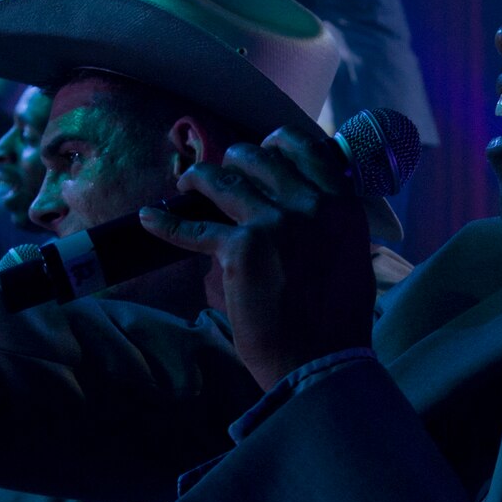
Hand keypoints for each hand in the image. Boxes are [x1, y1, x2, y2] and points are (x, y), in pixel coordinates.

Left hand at [139, 129, 374, 389]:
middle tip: (225, 169)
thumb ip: (333, 225)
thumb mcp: (353, 258)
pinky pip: (194, 228)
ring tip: (188, 181)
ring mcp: (272, 224)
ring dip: (201, 177)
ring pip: (224, 182)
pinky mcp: (239, 249)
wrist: (320, 359)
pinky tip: (148, 217)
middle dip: (236, 160)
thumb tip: (314, 210)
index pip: (307, 150)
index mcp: (341, 205)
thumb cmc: (338, 320)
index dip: (279, 142)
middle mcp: (309, 205)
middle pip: (261, 159)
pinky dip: (167, 222)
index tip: (264, 147)